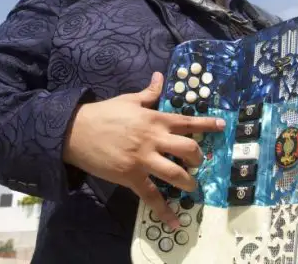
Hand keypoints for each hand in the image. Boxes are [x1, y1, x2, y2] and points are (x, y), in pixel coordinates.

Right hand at [63, 71, 224, 227]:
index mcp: (155, 119)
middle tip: (197, 161)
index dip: (207, 125)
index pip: (188, 122)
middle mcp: (154, 139)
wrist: (75, 131)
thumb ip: (149, 92)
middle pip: (188, 149)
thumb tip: (160, 76)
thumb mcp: (129, 99)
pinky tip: (175, 221)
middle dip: (198, 157)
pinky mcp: (131, 177)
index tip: (222, 127)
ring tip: (191, 185)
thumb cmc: (103, 113)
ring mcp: (143, 159)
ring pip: (175, 173)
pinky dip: (164, 211)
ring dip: (188, 181)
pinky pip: (152, 196)